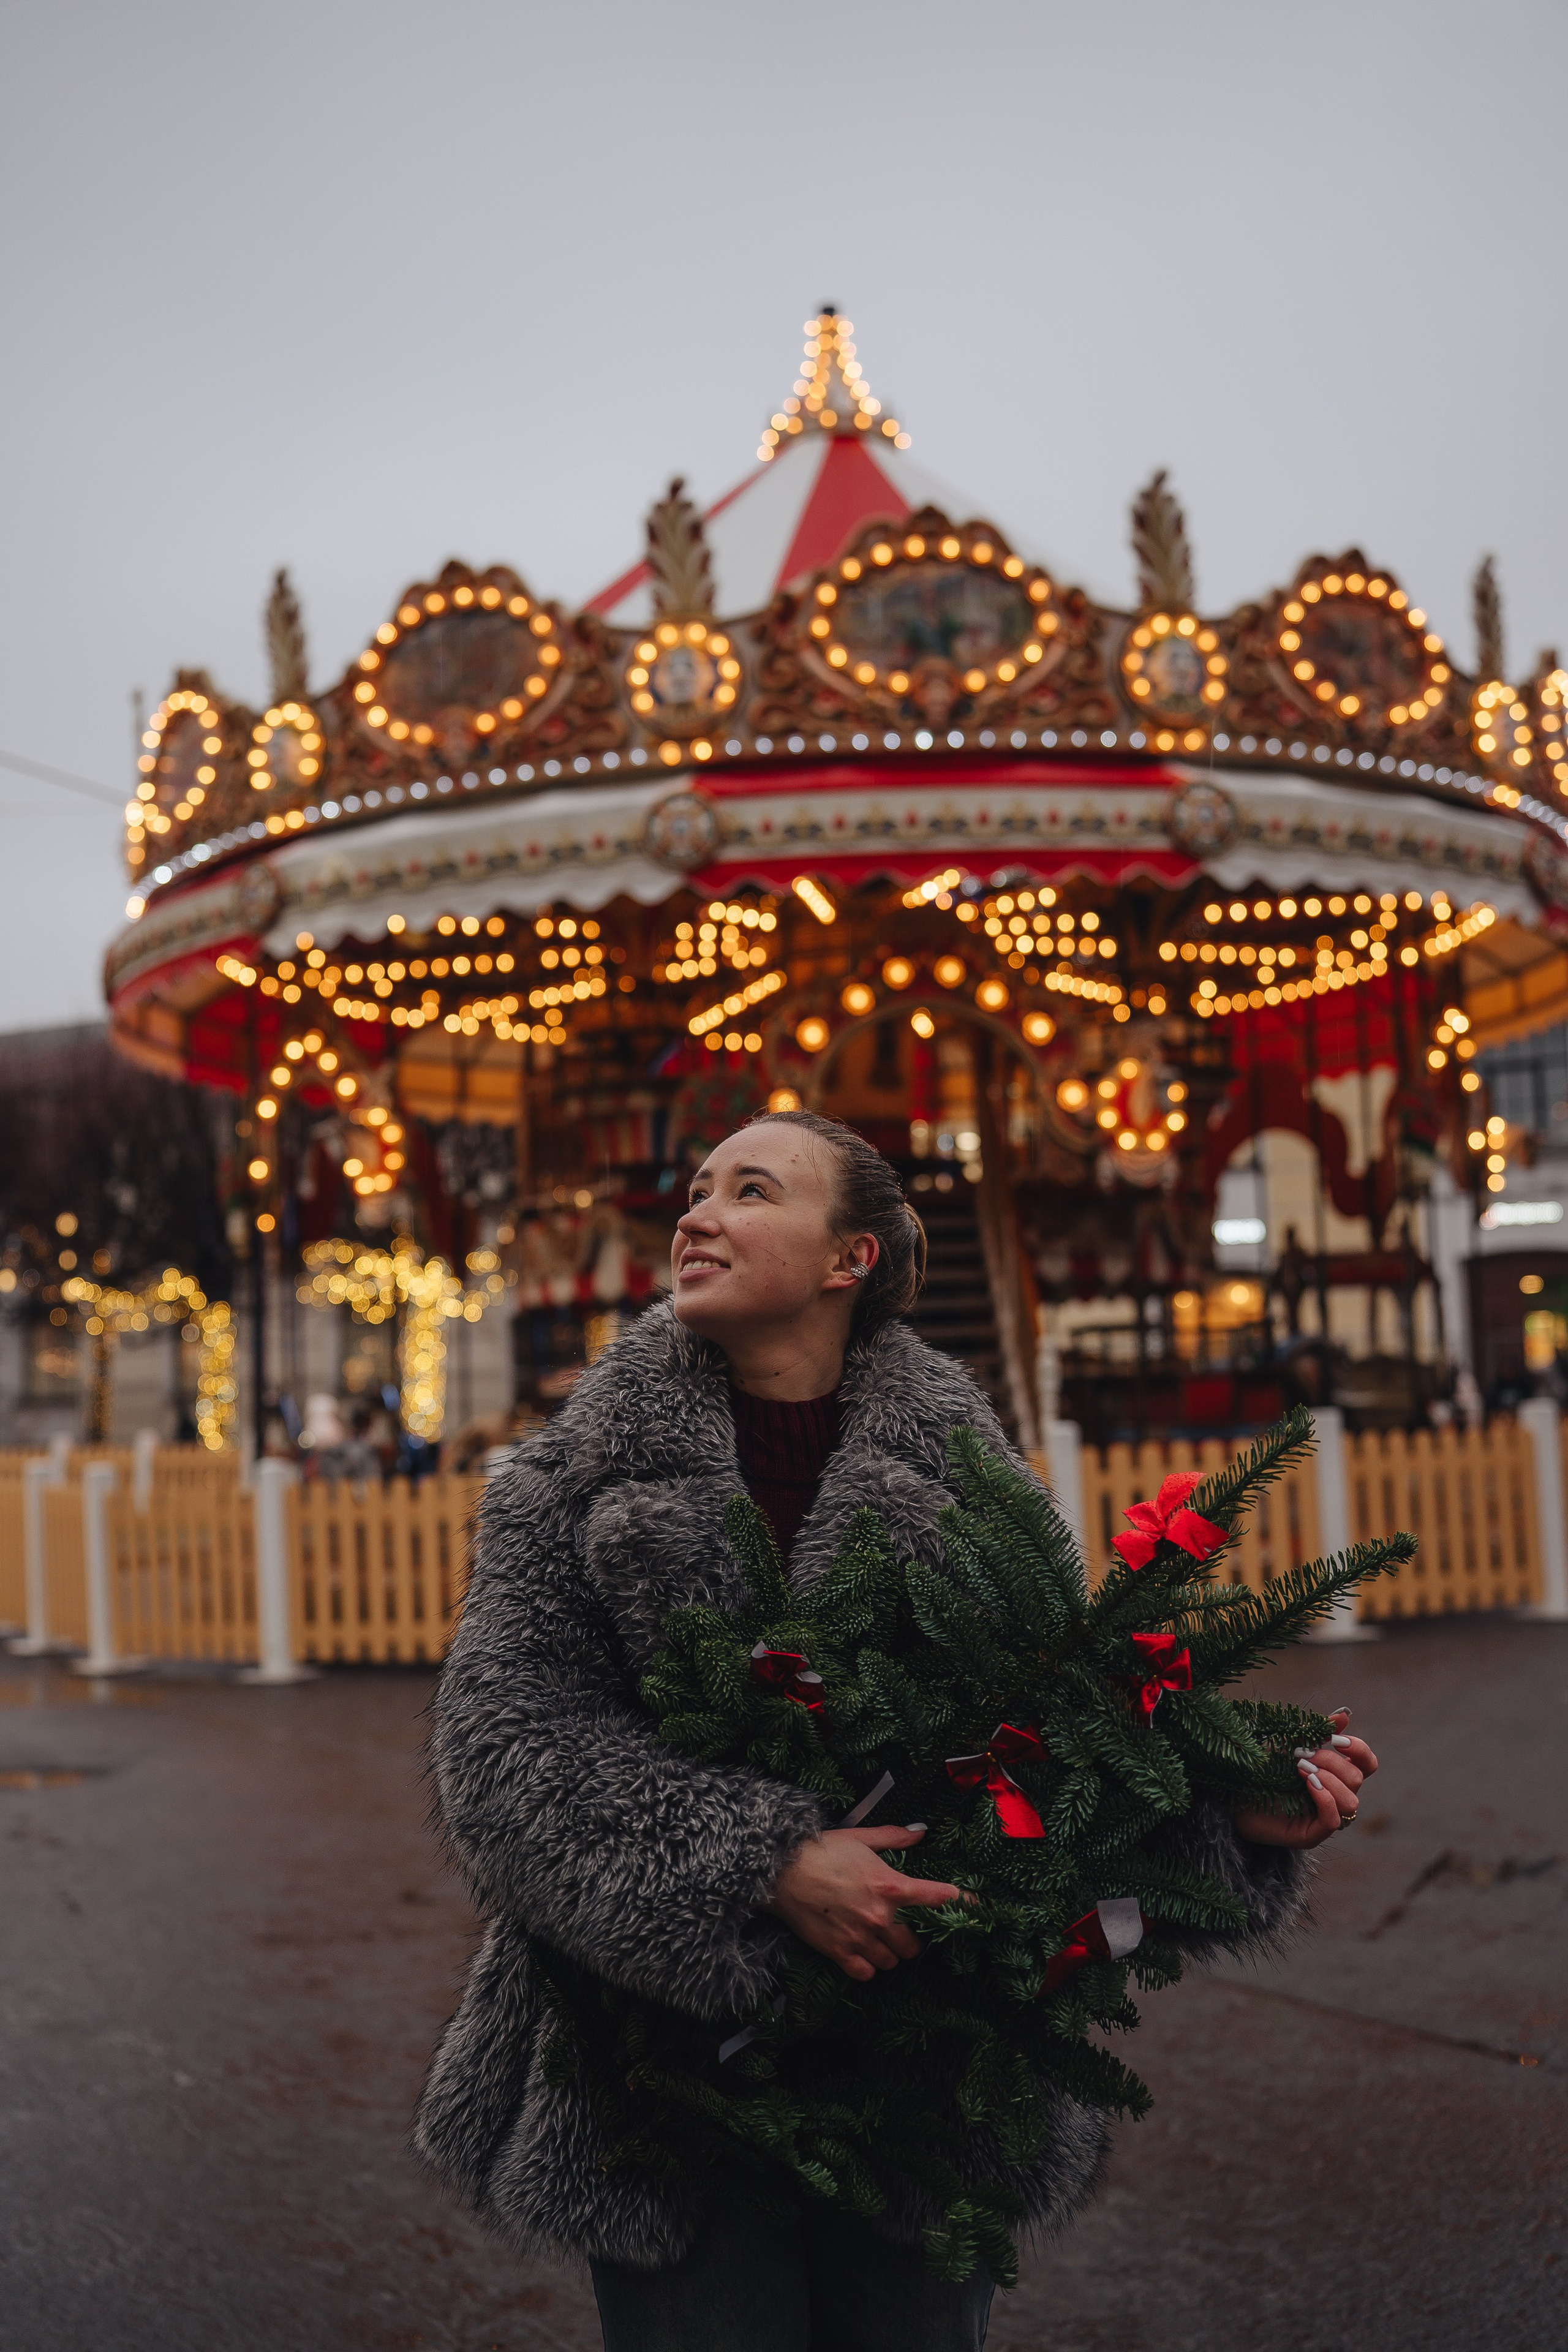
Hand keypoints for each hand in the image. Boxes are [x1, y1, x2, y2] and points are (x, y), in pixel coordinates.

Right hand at [766, 1826, 961, 1981]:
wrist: (780, 1871)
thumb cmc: (820, 1850)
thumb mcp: (860, 1838)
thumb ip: (894, 1838)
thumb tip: (920, 1833)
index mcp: (888, 1885)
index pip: (936, 1897)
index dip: (960, 1902)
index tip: (975, 1906)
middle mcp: (879, 1916)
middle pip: (914, 1944)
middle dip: (913, 1939)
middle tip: (903, 1929)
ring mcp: (859, 1938)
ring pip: (892, 1961)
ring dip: (890, 1953)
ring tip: (880, 1940)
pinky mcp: (839, 1953)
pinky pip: (866, 1973)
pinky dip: (867, 1967)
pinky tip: (862, 1953)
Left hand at [1234, 1709, 1378, 1847]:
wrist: (1230, 1788)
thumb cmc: (1261, 1765)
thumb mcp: (1291, 1742)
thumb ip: (1319, 1731)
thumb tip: (1345, 1714)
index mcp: (1334, 1774)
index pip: (1367, 1765)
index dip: (1360, 1751)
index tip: (1337, 1740)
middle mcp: (1334, 1797)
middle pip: (1356, 1779)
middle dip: (1331, 1762)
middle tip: (1301, 1755)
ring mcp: (1323, 1817)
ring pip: (1350, 1802)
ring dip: (1328, 1780)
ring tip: (1301, 1770)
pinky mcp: (1310, 1835)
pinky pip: (1333, 1821)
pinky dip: (1325, 1799)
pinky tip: (1308, 1784)